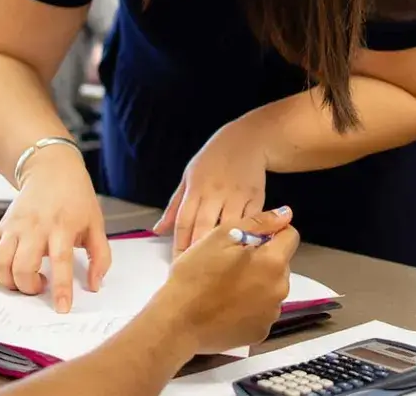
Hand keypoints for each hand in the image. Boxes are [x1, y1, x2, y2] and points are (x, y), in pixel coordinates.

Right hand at [0, 145, 110, 313]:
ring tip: (22, 280)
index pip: (61, 261)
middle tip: (40, 287)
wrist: (50, 169)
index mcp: (62, 227)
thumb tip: (95, 285)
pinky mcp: (1, 225)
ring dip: (8, 281)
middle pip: (22, 266)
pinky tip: (4, 272)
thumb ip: (101, 256)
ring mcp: (14, 226)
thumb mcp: (96, 224)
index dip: (61, 288)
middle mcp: (35, 227)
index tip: (62, 308)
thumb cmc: (76, 198)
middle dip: (28, 288)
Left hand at [153, 121, 267, 257]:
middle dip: (199, 252)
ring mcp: (237, 196)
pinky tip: (244, 255)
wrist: (248, 141)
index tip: (177, 265)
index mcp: (195, 188)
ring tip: (219, 270)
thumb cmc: (212, 161)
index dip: (179, 244)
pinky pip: (252, 224)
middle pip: (204, 227)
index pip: (183, 221)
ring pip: (229, 228)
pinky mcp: (258, 199)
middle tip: (196, 275)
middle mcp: (215, 193)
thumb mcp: (188, 177)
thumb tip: (157, 230)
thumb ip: (174, 206)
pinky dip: (249, 239)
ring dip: (224, 249)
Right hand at [154, 207, 297, 355]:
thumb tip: (286, 214)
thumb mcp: (220, 237)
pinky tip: (227, 304)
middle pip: (280, 263)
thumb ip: (258, 223)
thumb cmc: (196, 274)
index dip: (270, 232)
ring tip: (226, 284)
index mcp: (272, 262)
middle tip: (230, 261)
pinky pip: (262, 310)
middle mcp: (280, 289)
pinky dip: (250, 305)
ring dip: (257, 281)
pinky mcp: (261, 332)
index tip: (247, 238)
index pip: (289, 236)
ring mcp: (272, 314)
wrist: (179, 321)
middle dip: (262, 258)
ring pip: (271, 287)